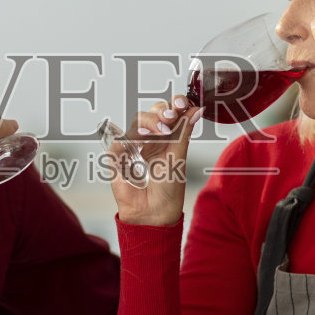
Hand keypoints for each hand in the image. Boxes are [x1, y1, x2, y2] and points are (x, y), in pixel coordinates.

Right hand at [110, 93, 201, 227]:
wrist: (155, 212)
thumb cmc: (168, 189)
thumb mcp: (179, 157)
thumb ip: (183, 132)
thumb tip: (196, 110)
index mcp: (167, 137)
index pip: (169, 112)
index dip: (175, 104)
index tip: (182, 103)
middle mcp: (150, 138)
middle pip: (152, 112)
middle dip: (161, 110)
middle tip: (170, 117)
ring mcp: (133, 146)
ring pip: (136, 121)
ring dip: (149, 122)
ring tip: (160, 130)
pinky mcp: (117, 157)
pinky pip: (119, 141)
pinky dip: (128, 140)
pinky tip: (138, 144)